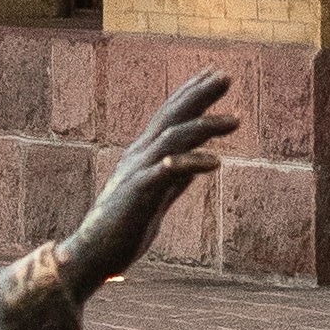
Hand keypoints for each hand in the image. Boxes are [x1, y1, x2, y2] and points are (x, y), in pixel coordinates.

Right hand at [60, 71, 235, 293]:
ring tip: (236, 120)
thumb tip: (201, 160)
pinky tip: (215, 161)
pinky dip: (191, 162)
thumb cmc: (124, 228)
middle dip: (199, 94)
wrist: (92, 256)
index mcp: (142, 154)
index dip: (191, 93)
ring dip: (205, 125)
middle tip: (226, 76)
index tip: (214, 73)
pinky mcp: (138, 194)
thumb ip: (176, 177)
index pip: (169, 115)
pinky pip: (166, 172)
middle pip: (171, 116)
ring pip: (172, 138)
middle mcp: (138, 155)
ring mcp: (137, 172)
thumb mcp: (156, 197)